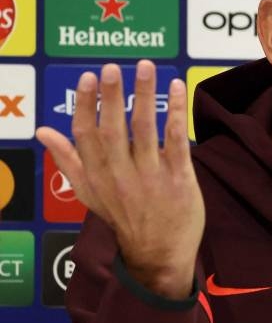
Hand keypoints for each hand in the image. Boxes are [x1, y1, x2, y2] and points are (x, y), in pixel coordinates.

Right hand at [36, 61, 204, 299]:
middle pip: (112, 130)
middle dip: (111, 96)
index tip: (88, 77)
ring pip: (145, 130)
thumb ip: (68, 159)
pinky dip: (176, 113)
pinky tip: (178, 88)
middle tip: (111, 67)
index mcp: (96, 176)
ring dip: (145, 96)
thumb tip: (43, 130)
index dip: (85, 105)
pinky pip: (176, 142)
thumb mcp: (89, 193)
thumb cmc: (123, 217)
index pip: (85, 135)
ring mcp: (150, 177)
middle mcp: (120, 175)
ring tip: (145, 68)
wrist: (158, 255)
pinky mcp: (178, 179)